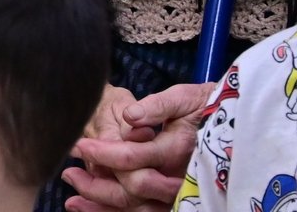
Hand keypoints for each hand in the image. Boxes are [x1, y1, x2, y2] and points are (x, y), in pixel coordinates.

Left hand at [66, 81, 209, 211]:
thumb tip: (129, 116)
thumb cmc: (201, 106)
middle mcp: (178, 178)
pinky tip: (92, 210)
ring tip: (73, 200)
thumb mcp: (182, 97)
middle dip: (96, 184)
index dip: (101, 152)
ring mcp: (179, 194)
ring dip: (102, 207)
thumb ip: (156, 106)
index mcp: (176, 149)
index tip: (78, 145)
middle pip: (131, 190)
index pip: (132, 158)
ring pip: (137, 210)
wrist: (228, 126)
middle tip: (69, 171)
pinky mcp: (175, 201)